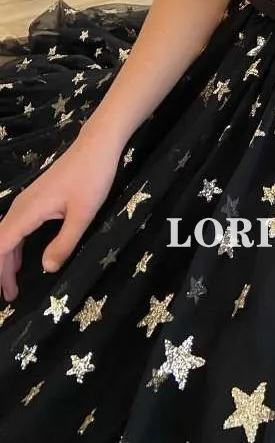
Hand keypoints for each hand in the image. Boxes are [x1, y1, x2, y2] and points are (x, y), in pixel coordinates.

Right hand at [0, 132, 120, 300]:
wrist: (97, 146)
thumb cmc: (92, 177)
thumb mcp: (83, 214)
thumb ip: (64, 243)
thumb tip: (47, 268)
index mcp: (27, 212)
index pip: (0, 247)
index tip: (3, 293)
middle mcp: (21, 207)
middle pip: (0, 243)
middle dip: (0, 271)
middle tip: (9, 297)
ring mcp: (27, 201)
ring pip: (7, 235)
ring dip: (6, 260)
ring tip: (11, 285)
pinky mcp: (36, 199)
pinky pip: (17, 227)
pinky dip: (14, 247)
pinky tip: (21, 260)